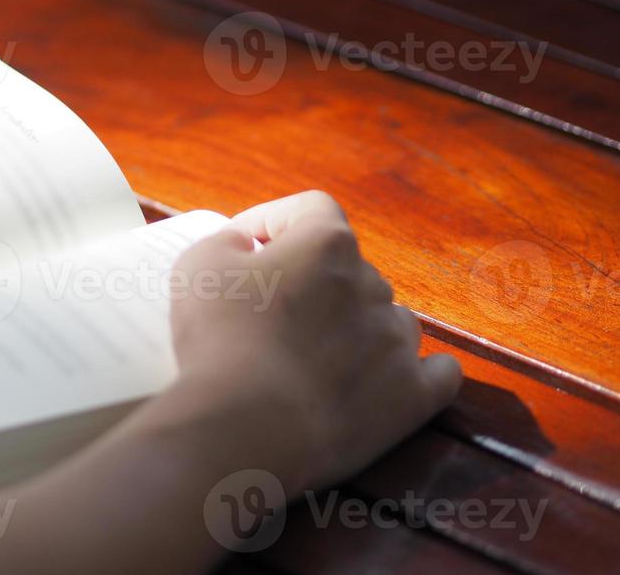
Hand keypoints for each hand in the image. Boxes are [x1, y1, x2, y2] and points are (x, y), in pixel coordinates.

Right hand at [163, 190, 461, 492]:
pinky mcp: (412, 397)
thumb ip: (230, 239)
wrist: (247, 427)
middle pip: (348, 268)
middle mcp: (373, 283)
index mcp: (326, 244)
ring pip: (388, 318)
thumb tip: (252, 246)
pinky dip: (414, 370)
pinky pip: (437, 372)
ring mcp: (398, 342)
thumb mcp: (199, 265)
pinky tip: (389, 376)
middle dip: (313, 282)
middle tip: (270, 312)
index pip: (311, 209)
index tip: (247, 248)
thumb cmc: (220, 339)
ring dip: (357, 326)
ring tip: (316, 356)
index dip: (276, 222)